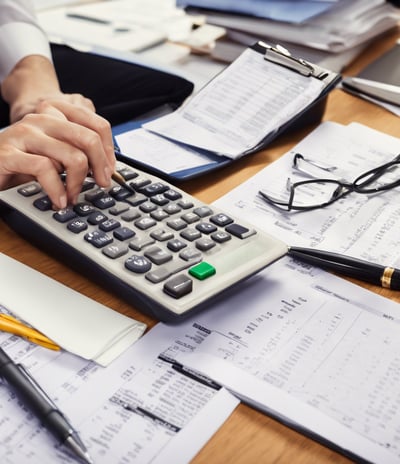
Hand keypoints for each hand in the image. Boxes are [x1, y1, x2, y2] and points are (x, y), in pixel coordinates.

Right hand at [0, 101, 114, 208]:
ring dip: (77, 184)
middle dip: (100, 167)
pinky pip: (45, 170)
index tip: (109, 171)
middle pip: (89, 139)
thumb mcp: (54, 152)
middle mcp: (42, 119)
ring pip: (72, 156)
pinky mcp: (9, 153)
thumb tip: (106, 167)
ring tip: (72, 197)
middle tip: (99, 184)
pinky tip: (58, 201)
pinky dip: (57, 190)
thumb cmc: (21, 161)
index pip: (97, 125)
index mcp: (56, 114)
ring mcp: (25, 133)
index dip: (109, 151)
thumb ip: (76, 150)